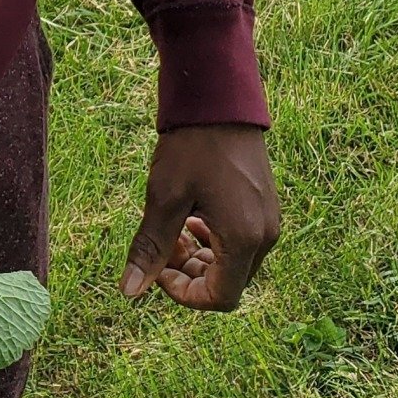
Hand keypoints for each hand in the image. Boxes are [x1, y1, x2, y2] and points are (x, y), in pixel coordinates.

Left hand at [120, 125, 279, 311]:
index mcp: (244, 239)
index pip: (220, 298)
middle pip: (229, 283)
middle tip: (163, 244)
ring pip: (234, 262)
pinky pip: (242, 241)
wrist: (219, 98)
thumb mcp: (164, 197)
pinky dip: (215, 240)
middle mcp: (265, 235)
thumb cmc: (192, 146)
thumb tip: (129, 292)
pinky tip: (192, 214)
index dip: (184, 294)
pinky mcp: (264, 205)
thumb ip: (150, 248)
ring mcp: (268, 219)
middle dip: (191, 274)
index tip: (158, 269)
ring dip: (201, 257)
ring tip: (174, 227)